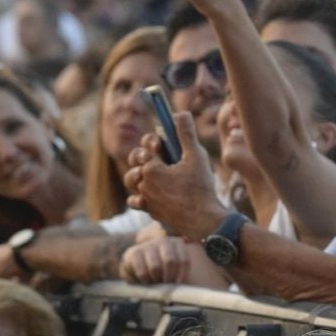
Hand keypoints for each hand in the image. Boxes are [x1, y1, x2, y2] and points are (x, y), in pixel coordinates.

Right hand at [121, 235, 198, 284]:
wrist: (138, 267)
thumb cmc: (162, 272)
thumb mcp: (175, 271)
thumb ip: (182, 274)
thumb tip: (186, 290)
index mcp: (178, 244)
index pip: (184, 260)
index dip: (182, 276)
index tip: (179, 286)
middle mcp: (164, 241)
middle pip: (170, 261)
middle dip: (169, 278)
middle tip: (167, 288)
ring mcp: (148, 245)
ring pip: (155, 267)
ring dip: (156, 280)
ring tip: (156, 283)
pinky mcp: (134, 253)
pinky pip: (142, 272)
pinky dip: (145, 281)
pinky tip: (146, 282)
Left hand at [124, 113, 225, 240]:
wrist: (204, 222)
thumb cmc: (200, 189)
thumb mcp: (196, 156)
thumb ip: (186, 133)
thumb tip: (180, 113)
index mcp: (152, 167)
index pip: (147, 145)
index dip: (155, 141)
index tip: (164, 143)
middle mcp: (144, 183)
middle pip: (135, 161)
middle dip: (144, 154)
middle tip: (158, 154)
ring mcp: (146, 198)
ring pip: (132, 181)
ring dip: (139, 173)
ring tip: (152, 172)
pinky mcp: (151, 211)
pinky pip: (136, 201)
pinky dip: (139, 197)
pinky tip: (147, 195)